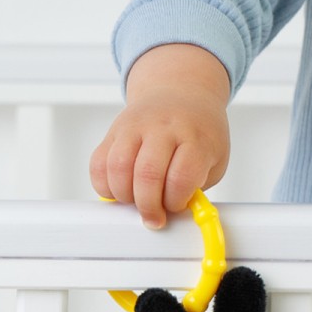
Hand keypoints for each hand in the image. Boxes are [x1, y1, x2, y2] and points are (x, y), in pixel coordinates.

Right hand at [90, 44, 231, 228]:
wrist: (180, 94)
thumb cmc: (197, 134)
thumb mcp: (213, 160)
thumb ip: (195, 189)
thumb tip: (172, 217)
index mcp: (195, 137)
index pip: (181, 177)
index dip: (175, 201)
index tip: (175, 207)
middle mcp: (163, 128)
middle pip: (147, 174)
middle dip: (148, 206)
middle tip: (153, 217)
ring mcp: (135, 127)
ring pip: (117, 168)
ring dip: (124, 196)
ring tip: (136, 200)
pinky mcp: (113, 131)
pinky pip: (98, 165)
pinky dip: (104, 186)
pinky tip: (120, 189)